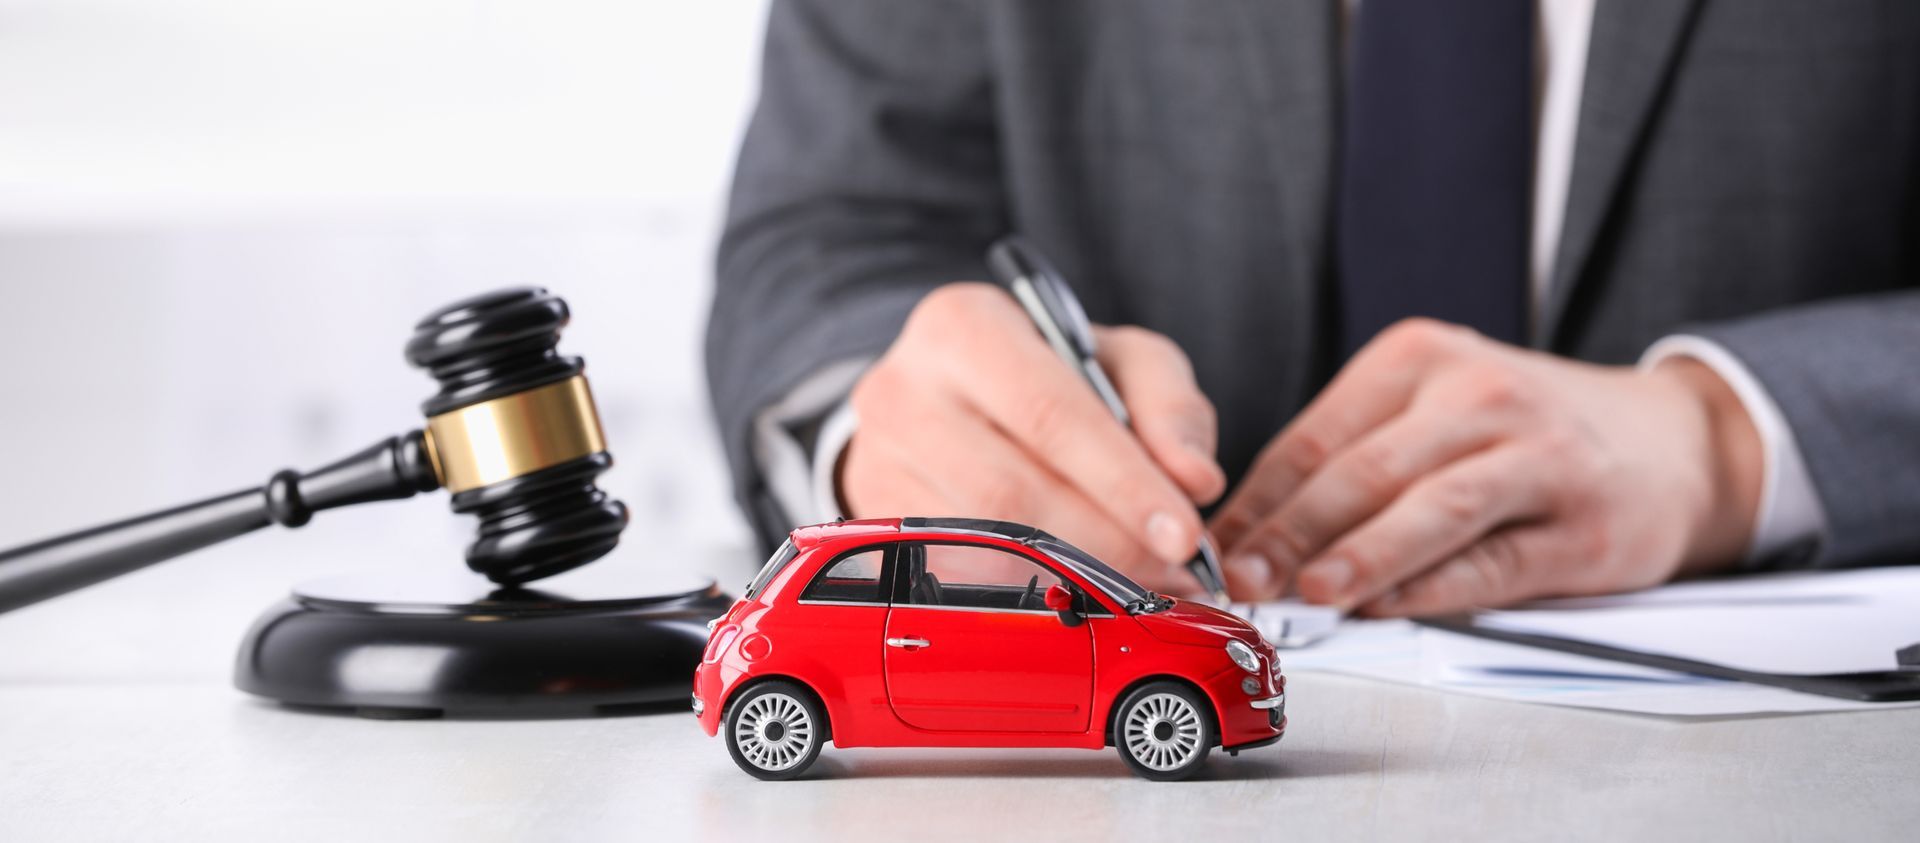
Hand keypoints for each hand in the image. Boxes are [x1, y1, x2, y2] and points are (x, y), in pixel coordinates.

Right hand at [840, 283, 1224, 592]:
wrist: (947, 394)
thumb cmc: (1046, 374)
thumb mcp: (1117, 360)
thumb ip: (1170, 406)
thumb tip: (1196, 481)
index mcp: (963, 327)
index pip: (1049, 414)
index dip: (1124, 482)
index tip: (1185, 533)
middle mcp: (902, 391)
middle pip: (1012, 492)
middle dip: (1107, 541)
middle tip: (1173, 569)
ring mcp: (877, 462)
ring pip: (984, 546)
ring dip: (1075, 574)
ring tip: (1140, 579)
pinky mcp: (876, 521)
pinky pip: (960, 577)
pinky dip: (1032, 590)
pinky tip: (1080, 585)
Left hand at [1210, 319, 1762, 615]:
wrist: (1672, 442)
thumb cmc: (1526, 431)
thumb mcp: (1434, 410)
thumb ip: (1349, 460)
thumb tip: (1251, 533)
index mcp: (1420, 359)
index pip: (1315, 436)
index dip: (1257, 500)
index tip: (1212, 548)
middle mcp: (1479, 394)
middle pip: (1364, 470)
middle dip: (1291, 532)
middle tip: (1244, 579)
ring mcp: (1538, 455)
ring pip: (1431, 509)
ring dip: (1362, 556)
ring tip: (1310, 593)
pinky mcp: (1583, 524)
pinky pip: (1495, 560)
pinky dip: (1436, 588)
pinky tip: (1391, 608)